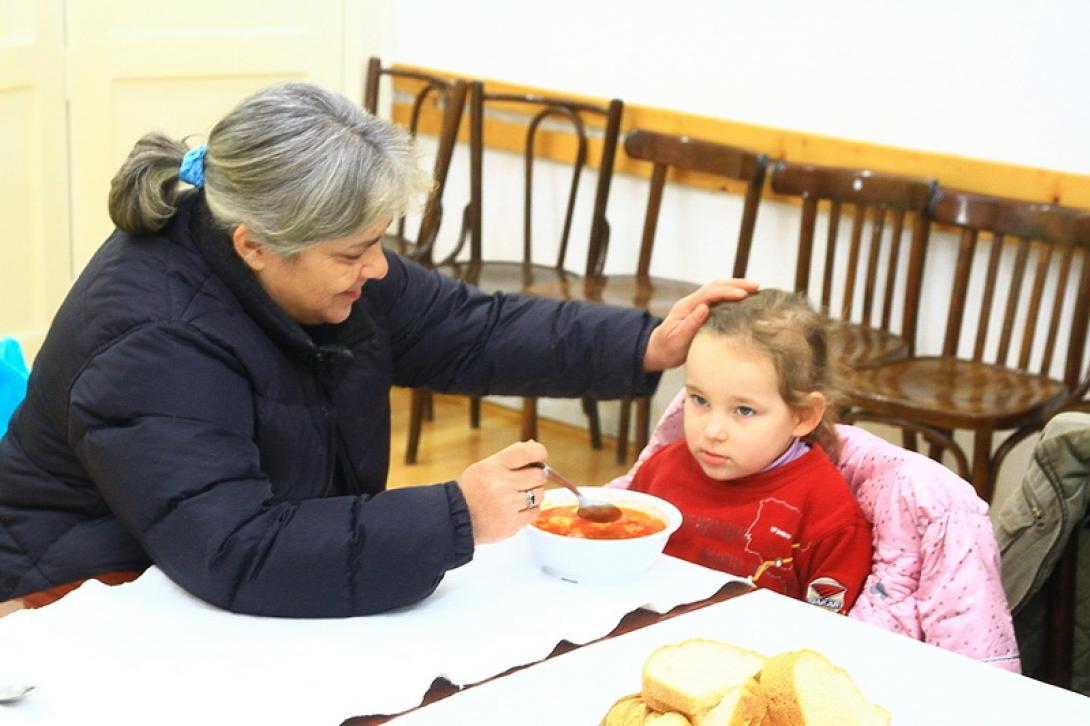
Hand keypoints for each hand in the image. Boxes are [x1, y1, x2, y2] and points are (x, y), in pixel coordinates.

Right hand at [457, 440, 548, 543]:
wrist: (456, 519)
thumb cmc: (471, 491)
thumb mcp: (484, 467)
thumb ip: (509, 458)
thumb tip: (533, 446)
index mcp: (494, 467)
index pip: (526, 452)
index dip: (539, 453)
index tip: (541, 457)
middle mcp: (501, 485)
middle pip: (539, 475)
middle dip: (536, 477)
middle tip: (526, 480)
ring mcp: (507, 505)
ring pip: (539, 494)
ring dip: (533, 494)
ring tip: (518, 496)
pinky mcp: (512, 524)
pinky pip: (535, 511)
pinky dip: (529, 509)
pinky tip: (516, 508)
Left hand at [643, 278, 758, 371]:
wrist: (658, 351)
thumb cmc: (667, 348)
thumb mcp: (676, 339)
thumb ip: (690, 324)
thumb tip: (704, 307)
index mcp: (686, 307)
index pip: (709, 294)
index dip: (727, 292)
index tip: (743, 295)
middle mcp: (692, 302)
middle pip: (715, 286)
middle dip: (736, 284)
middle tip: (756, 286)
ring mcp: (696, 305)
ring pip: (718, 289)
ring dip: (736, 287)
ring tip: (755, 289)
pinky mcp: (701, 311)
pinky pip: (718, 298)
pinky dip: (732, 295)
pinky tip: (745, 298)